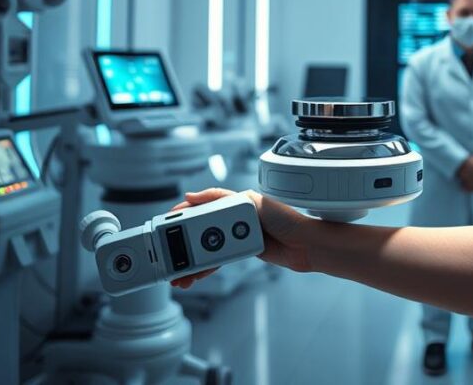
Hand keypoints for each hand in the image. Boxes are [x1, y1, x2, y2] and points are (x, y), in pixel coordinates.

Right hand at [169, 188, 310, 289]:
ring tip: (177, 274)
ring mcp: (237, 236)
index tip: (167, 220)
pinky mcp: (242, 252)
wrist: (305, 245)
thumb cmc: (287, 219)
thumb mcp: (255, 202)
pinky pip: (217, 260)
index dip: (184, 213)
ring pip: (206, 249)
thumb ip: (224, 198)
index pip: (203, 205)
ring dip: (191, 262)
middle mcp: (234, 218)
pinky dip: (205, 269)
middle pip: (200, 230)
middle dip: (182, 243)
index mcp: (236, 202)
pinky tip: (193, 277)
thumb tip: (193, 195)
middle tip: (167, 254)